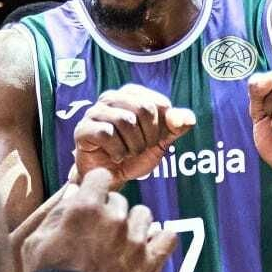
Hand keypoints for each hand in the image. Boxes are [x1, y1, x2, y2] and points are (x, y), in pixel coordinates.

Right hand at [16, 168, 178, 271]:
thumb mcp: (36, 242)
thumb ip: (57, 213)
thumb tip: (74, 192)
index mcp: (85, 208)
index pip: (100, 177)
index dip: (95, 187)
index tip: (92, 198)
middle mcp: (114, 219)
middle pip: (120, 201)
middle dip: (109, 212)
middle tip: (98, 235)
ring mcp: (135, 241)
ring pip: (144, 216)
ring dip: (134, 225)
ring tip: (122, 243)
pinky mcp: (150, 263)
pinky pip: (168, 238)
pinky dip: (160, 240)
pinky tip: (150, 246)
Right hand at [72, 85, 194, 185]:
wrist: (110, 177)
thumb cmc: (133, 154)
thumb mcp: (160, 141)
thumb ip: (176, 126)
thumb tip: (188, 119)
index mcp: (132, 94)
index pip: (159, 104)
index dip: (160, 128)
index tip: (152, 140)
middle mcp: (111, 97)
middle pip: (143, 108)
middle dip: (147, 137)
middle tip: (140, 149)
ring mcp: (94, 112)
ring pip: (125, 120)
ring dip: (133, 146)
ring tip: (128, 153)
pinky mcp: (83, 129)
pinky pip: (106, 134)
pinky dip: (117, 151)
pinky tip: (115, 157)